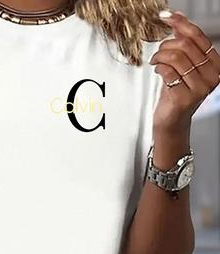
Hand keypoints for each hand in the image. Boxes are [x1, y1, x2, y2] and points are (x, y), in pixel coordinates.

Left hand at [149, 9, 219, 135]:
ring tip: (155, 62)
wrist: (172, 120)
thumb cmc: (176, 93)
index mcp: (215, 64)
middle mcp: (212, 75)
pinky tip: (157, 71)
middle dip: (165, 46)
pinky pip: (168, 72)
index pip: (198, 37)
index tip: (166, 17)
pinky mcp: (185, 97)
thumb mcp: (182, 65)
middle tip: (158, 53)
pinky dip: (158, 68)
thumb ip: (183, 44)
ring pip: (176, 57)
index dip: (180, 24)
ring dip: (159, 56)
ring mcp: (201, 87)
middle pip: (185, 46)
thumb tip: (178, 18)